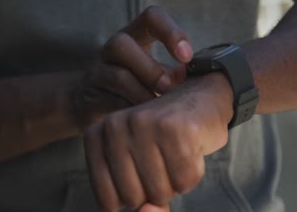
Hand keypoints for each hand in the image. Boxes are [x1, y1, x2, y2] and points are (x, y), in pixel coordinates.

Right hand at [73, 6, 192, 126]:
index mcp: (135, 37)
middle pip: (121, 44)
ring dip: (142, 93)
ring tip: (158, 109)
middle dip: (150, 69)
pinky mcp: (90, 99)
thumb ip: (173, 73)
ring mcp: (97, 73)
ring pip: (117, 76)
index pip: (151, 17)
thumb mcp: (155, 73)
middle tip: (168, 88)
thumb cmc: (135, 85)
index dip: (170, 31)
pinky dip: (130, 111)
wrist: (91, 106)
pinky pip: (109, 103)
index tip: (186, 57)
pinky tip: (143, 120)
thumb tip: (189, 76)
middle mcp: (112, 50)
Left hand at [84, 73, 233, 211]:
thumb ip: (139, 202)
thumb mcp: (138, 167)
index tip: (142, 170)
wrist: (200, 96)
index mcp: (96, 136)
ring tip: (176, 152)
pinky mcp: (175, 128)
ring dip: (176, 181)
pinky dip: (193, 172)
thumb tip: (149, 211)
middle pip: (134, 198)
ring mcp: (145, 125)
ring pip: (161, 191)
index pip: (107, 201)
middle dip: (156, 189)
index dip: (134, 196)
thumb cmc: (165, 138)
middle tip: (163, 159)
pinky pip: (185, 180)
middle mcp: (115, 127)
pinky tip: (191, 147)